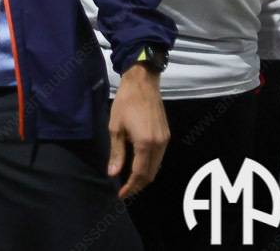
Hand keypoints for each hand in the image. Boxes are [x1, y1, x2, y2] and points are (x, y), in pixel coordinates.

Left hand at [108, 63, 168, 198]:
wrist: (142, 84)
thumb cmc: (125, 103)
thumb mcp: (115, 127)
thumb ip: (116, 152)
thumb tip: (113, 173)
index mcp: (145, 144)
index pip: (140, 174)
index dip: (130, 186)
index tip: (121, 194)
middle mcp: (159, 145)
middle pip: (151, 174)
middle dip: (138, 184)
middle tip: (124, 189)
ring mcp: (165, 140)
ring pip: (156, 166)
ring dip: (144, 176)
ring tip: (129, 179)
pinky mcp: (167, 136)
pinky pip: (159, 157)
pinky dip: (149, 165)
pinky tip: (138, 164)